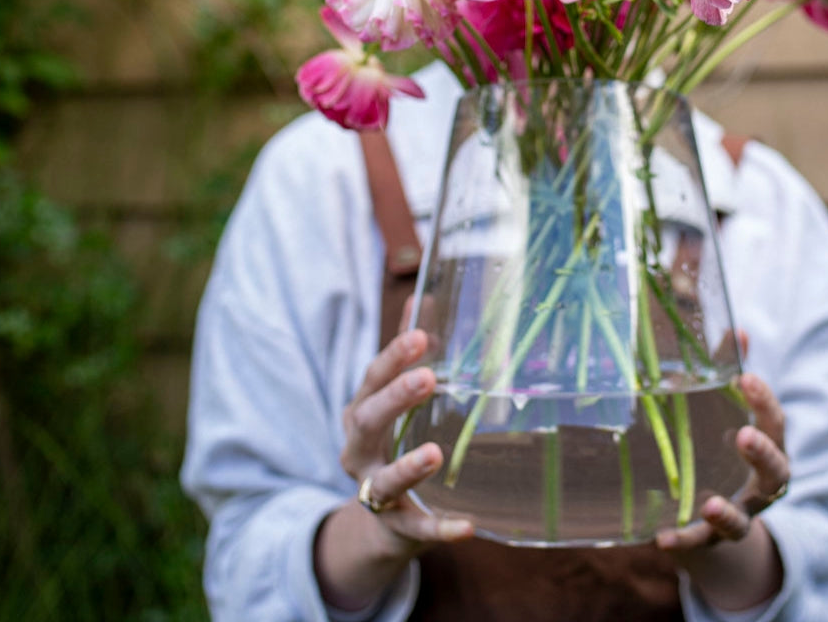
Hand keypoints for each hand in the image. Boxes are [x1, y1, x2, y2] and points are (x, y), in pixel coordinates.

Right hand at [314, 327, 472, 611]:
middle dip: (395, 398)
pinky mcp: (397, 526)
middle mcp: (360, 451)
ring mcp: (374, 491)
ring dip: (408, 466)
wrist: (381, 517)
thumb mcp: (394, 395)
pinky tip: (467, 526)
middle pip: (368, 421)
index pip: (372, 378)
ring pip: (384, 481)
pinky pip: (417, 529)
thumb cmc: (393, 438)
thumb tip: (425, 296)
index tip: (420, 335)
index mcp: (362, 411)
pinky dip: (440, 529)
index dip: (394, 357)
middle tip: (428, 378)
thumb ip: (407, 351)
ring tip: (435, 452)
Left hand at [655, 371, 788, 611]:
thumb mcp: (729, 412)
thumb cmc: (722, 449)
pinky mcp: (709, 541)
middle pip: (775, 474)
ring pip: (741, 521)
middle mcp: (759, 487)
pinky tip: (662, 537)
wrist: (712, 521)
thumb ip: (731, 372)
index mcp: (766, 449)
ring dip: (727, 512)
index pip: (776, 425)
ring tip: (709, 503)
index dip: (765, 402)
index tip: (746, 378)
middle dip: (762, 454)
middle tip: (743, 435)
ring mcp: (738, 516)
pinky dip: (684, 541)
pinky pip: (699, 545)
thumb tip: (737, 327)